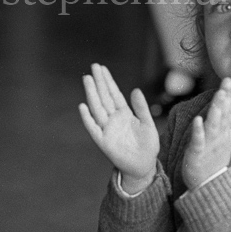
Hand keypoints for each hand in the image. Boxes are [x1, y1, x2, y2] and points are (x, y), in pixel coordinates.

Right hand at [79, 63, 158, 193]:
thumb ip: (141, 107)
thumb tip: (135, 89)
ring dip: (92, 94)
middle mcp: (114, 119)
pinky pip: (94, 128)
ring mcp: (107, 129)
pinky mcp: (104, 142)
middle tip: (93, 66)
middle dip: (99, 82)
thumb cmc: (147, 144)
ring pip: (97, 108)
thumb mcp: (148, 123)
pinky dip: (87, 118)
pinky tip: (83, 106)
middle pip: (104, 97)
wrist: (143, 165)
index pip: (114, 93)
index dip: (108, 81)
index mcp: (125, 113)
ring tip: (87, 79)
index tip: (102, 68)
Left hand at [182, 78, 230, 190]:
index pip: (228, 110)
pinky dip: (199, 130)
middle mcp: (218, 136)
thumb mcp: (221, 139)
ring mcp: (209, 144)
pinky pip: (198, 141)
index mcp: (222, 132)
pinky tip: (198, 120)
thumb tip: (227, 107)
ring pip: (213, 125)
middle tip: (229, 81)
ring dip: (217, 110)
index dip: (230, 95)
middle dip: (226, 97)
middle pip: (223, 114)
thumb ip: (223, 122)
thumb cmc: (212, 160)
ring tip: (218, 95)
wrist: (208, 185)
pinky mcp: (198, 153)